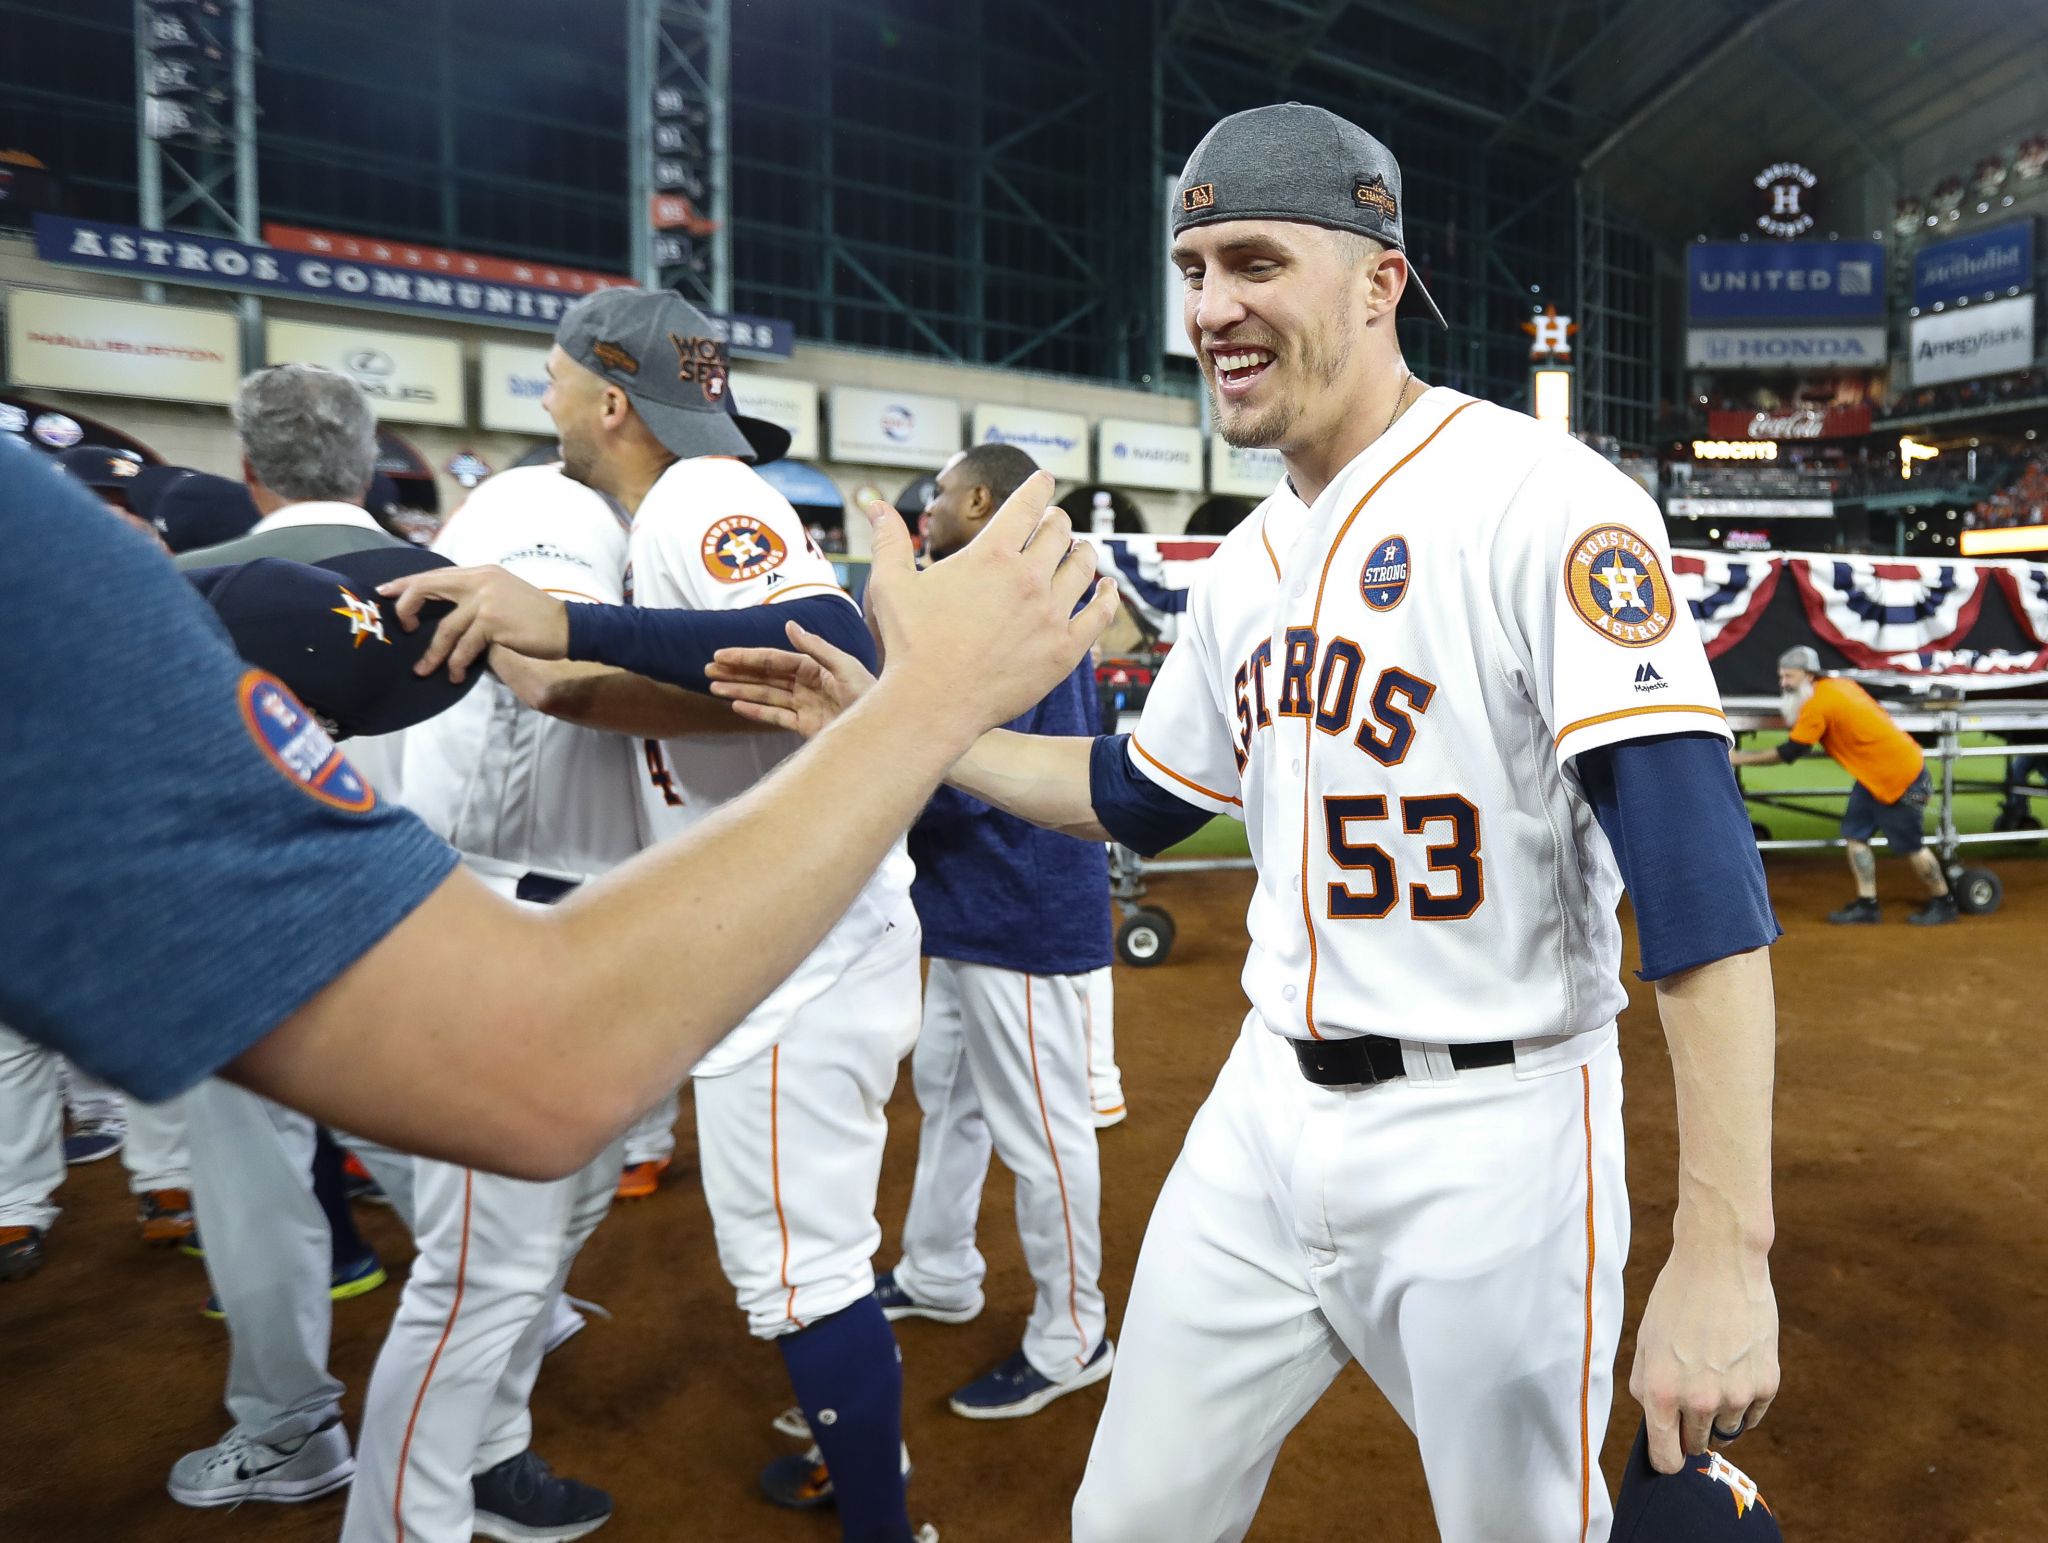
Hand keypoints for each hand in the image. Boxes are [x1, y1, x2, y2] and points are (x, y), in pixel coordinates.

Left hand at [376, 565, 569, 683]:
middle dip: (405, 609)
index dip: (406, 583)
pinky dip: (456, 664)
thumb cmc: (535, 616)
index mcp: (481, 572)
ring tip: (424, 670)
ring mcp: (486, 600)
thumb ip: (476, 596)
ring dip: (433, 654)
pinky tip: (454, 675)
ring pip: (444, 629)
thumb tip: (445, 613)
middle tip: (399, 629)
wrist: (567, 626)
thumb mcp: (503, 594)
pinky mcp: (493, 622)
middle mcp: (480, 580)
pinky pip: (464, 647)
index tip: (385, 592)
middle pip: (427, 588)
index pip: (435, 574)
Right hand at [706, 622, 874, 737]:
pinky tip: (737, 705)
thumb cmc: (870, 694)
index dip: (746, 656)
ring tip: (714, 687)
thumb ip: (816, 648)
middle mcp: (806, 684)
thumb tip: (789, 625)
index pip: (772, 659)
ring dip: (740, 690)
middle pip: (764, 676)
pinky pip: (776, 717)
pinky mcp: (806, 726)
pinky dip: (757, 711)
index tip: (721, 654)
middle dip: (737, 672)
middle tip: (708, 670)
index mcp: (814, 666)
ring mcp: (804, 705)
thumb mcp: (845, 666)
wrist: (883, 730)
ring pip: (765, 695)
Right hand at [859, 471, 1117, 742]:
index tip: (1044, 480)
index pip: (1028, 504)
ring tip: (1080, 551)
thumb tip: (874, 506)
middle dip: (1057, 521)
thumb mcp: (892, 585)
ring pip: (1084, 566)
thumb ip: (889, 540)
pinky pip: (1100, 613)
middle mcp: (1029, 577)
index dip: (1039, 486)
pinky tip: (1107, 588)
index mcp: (992, 554)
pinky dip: (1108, 595)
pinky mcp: (1065, 649)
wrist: (932, 704)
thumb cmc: (909, 645)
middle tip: (1055, 523)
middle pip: (1060, 531)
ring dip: (1082, 552)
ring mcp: (1051, 613)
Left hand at [1629, 1237, 1778, 1473]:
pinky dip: (1743, 1402)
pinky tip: (1734, 1368)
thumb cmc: (1676, 1298)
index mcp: (1660, 1392)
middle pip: (1696, 1446)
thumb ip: (1644, 1385)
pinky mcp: (1767, 1385)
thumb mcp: (1645, 1340)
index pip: (1666, 1458)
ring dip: (1718, 1412)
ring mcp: (1736, 1396)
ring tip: (1712, 1370)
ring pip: (1726, 1431)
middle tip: (1689, 1395)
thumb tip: (1654, 1421)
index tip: (1669, 1452)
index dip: (1666, 1459)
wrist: (1720, 1263)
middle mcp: (1698, 1401)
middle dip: (1689, 1430)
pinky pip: (1753, 1415)